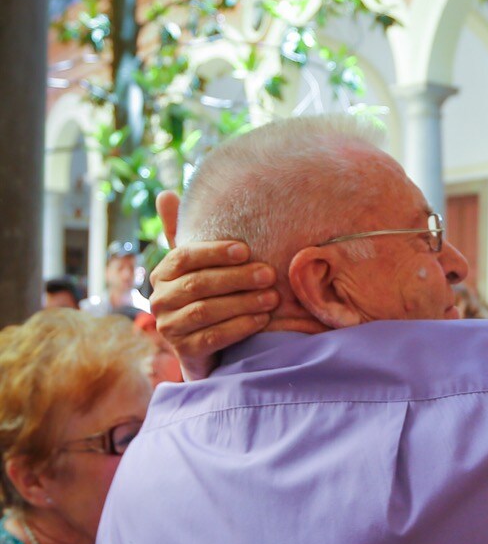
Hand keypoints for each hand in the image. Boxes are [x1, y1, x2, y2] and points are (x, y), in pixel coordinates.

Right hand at [149, 190, 278, 380]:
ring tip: (272, 297)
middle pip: (198, 284)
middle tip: (269, 274)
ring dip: (243, 303)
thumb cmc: (207, 297)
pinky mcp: (184, 351)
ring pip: (206, 311)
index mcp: (162, 273)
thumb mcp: (197, 266)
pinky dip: (239, 327)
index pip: (184, 257)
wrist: (205, 348)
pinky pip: (213, 337)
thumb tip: (165, 193)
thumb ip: (186, 234)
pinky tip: (262, 320)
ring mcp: (169, 327)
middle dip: (237, 278)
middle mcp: (159, 299)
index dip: (214, 252)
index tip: (246, 249)